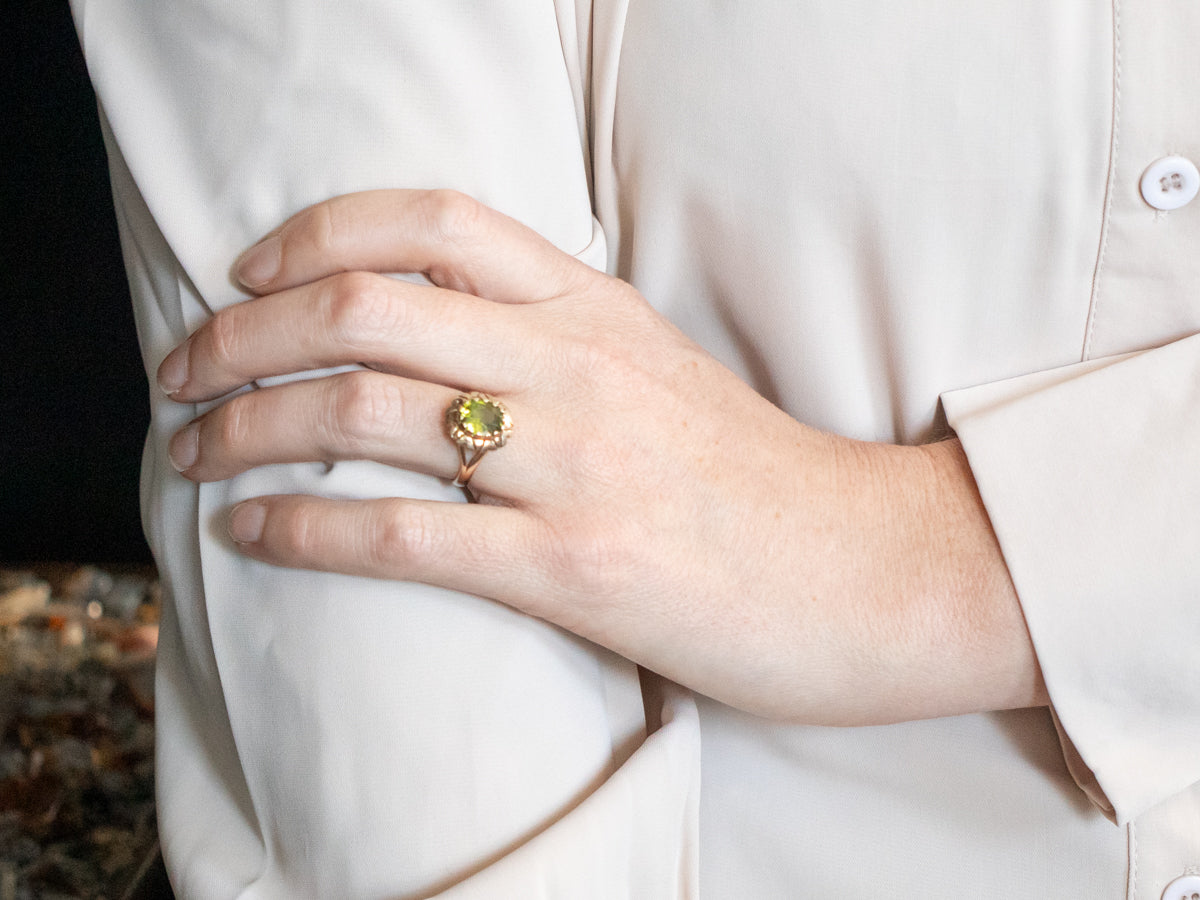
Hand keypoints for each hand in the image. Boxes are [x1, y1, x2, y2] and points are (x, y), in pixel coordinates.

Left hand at [158, 189, 1045, 724]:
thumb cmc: (758, 480)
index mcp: (597, 308)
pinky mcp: (574, 567)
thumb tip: (441, 342)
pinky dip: (303, 525)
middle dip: (243, 335)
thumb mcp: (659, 371)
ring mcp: (575, 463)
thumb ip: (558, 341)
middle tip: (181, 369)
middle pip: (366, 308)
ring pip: (364, 410)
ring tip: (191, 449)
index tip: (251, 274)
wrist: (867, 571)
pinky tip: (251, 530)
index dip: (316, 232)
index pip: (433, 223)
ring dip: (248, 424)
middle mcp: (577, 367)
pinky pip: (402, 533)